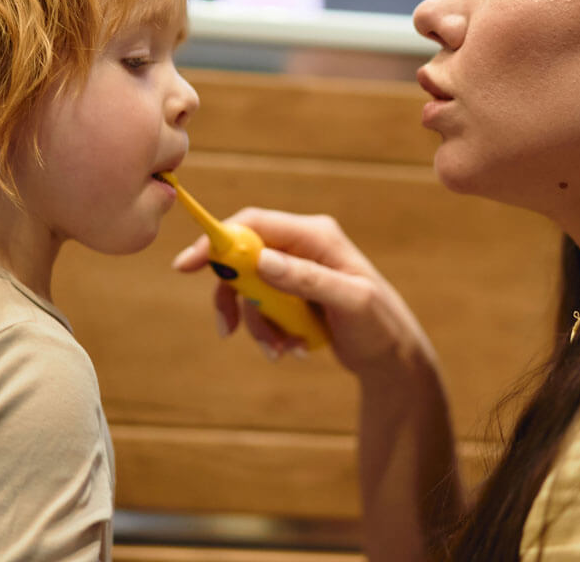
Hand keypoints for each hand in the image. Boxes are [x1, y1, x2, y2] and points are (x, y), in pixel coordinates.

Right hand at [171, 208, 436, 378]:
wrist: (392, 358)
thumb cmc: (379, 325)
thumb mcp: (349, 301)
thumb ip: (306, 279)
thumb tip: (262, 260)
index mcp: (316, 235)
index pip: (254, 223)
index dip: (217, 240)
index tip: (187, 266)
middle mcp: (303, 246)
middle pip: (242, 258)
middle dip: (233, 296)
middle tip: (226, 328)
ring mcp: (297, 270)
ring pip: (249, 289)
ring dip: (256, 323)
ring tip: (280, 350)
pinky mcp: (293, 295)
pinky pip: (261, 308)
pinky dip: (267, 331)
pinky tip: (291, 349)